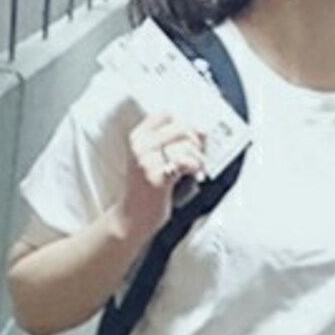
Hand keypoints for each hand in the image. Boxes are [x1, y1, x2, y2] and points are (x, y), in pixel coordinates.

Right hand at [119, 112, 206, 238]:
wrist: (132, 219)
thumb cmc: (146, 191)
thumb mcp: (151, 159)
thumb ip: (170, 143)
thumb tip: (202, 130)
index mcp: (137, 138)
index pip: (166, 115)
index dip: (184, 124)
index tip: (192, 137)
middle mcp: (140, 147)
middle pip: (180, 128)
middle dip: (196, 142)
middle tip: (198, 156)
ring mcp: (147, 162)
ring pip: (186, 145)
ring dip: (199, 158)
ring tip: (197, 168)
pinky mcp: (157, 178)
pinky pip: (185, 162)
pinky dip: (196, 167)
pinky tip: (195, 175)